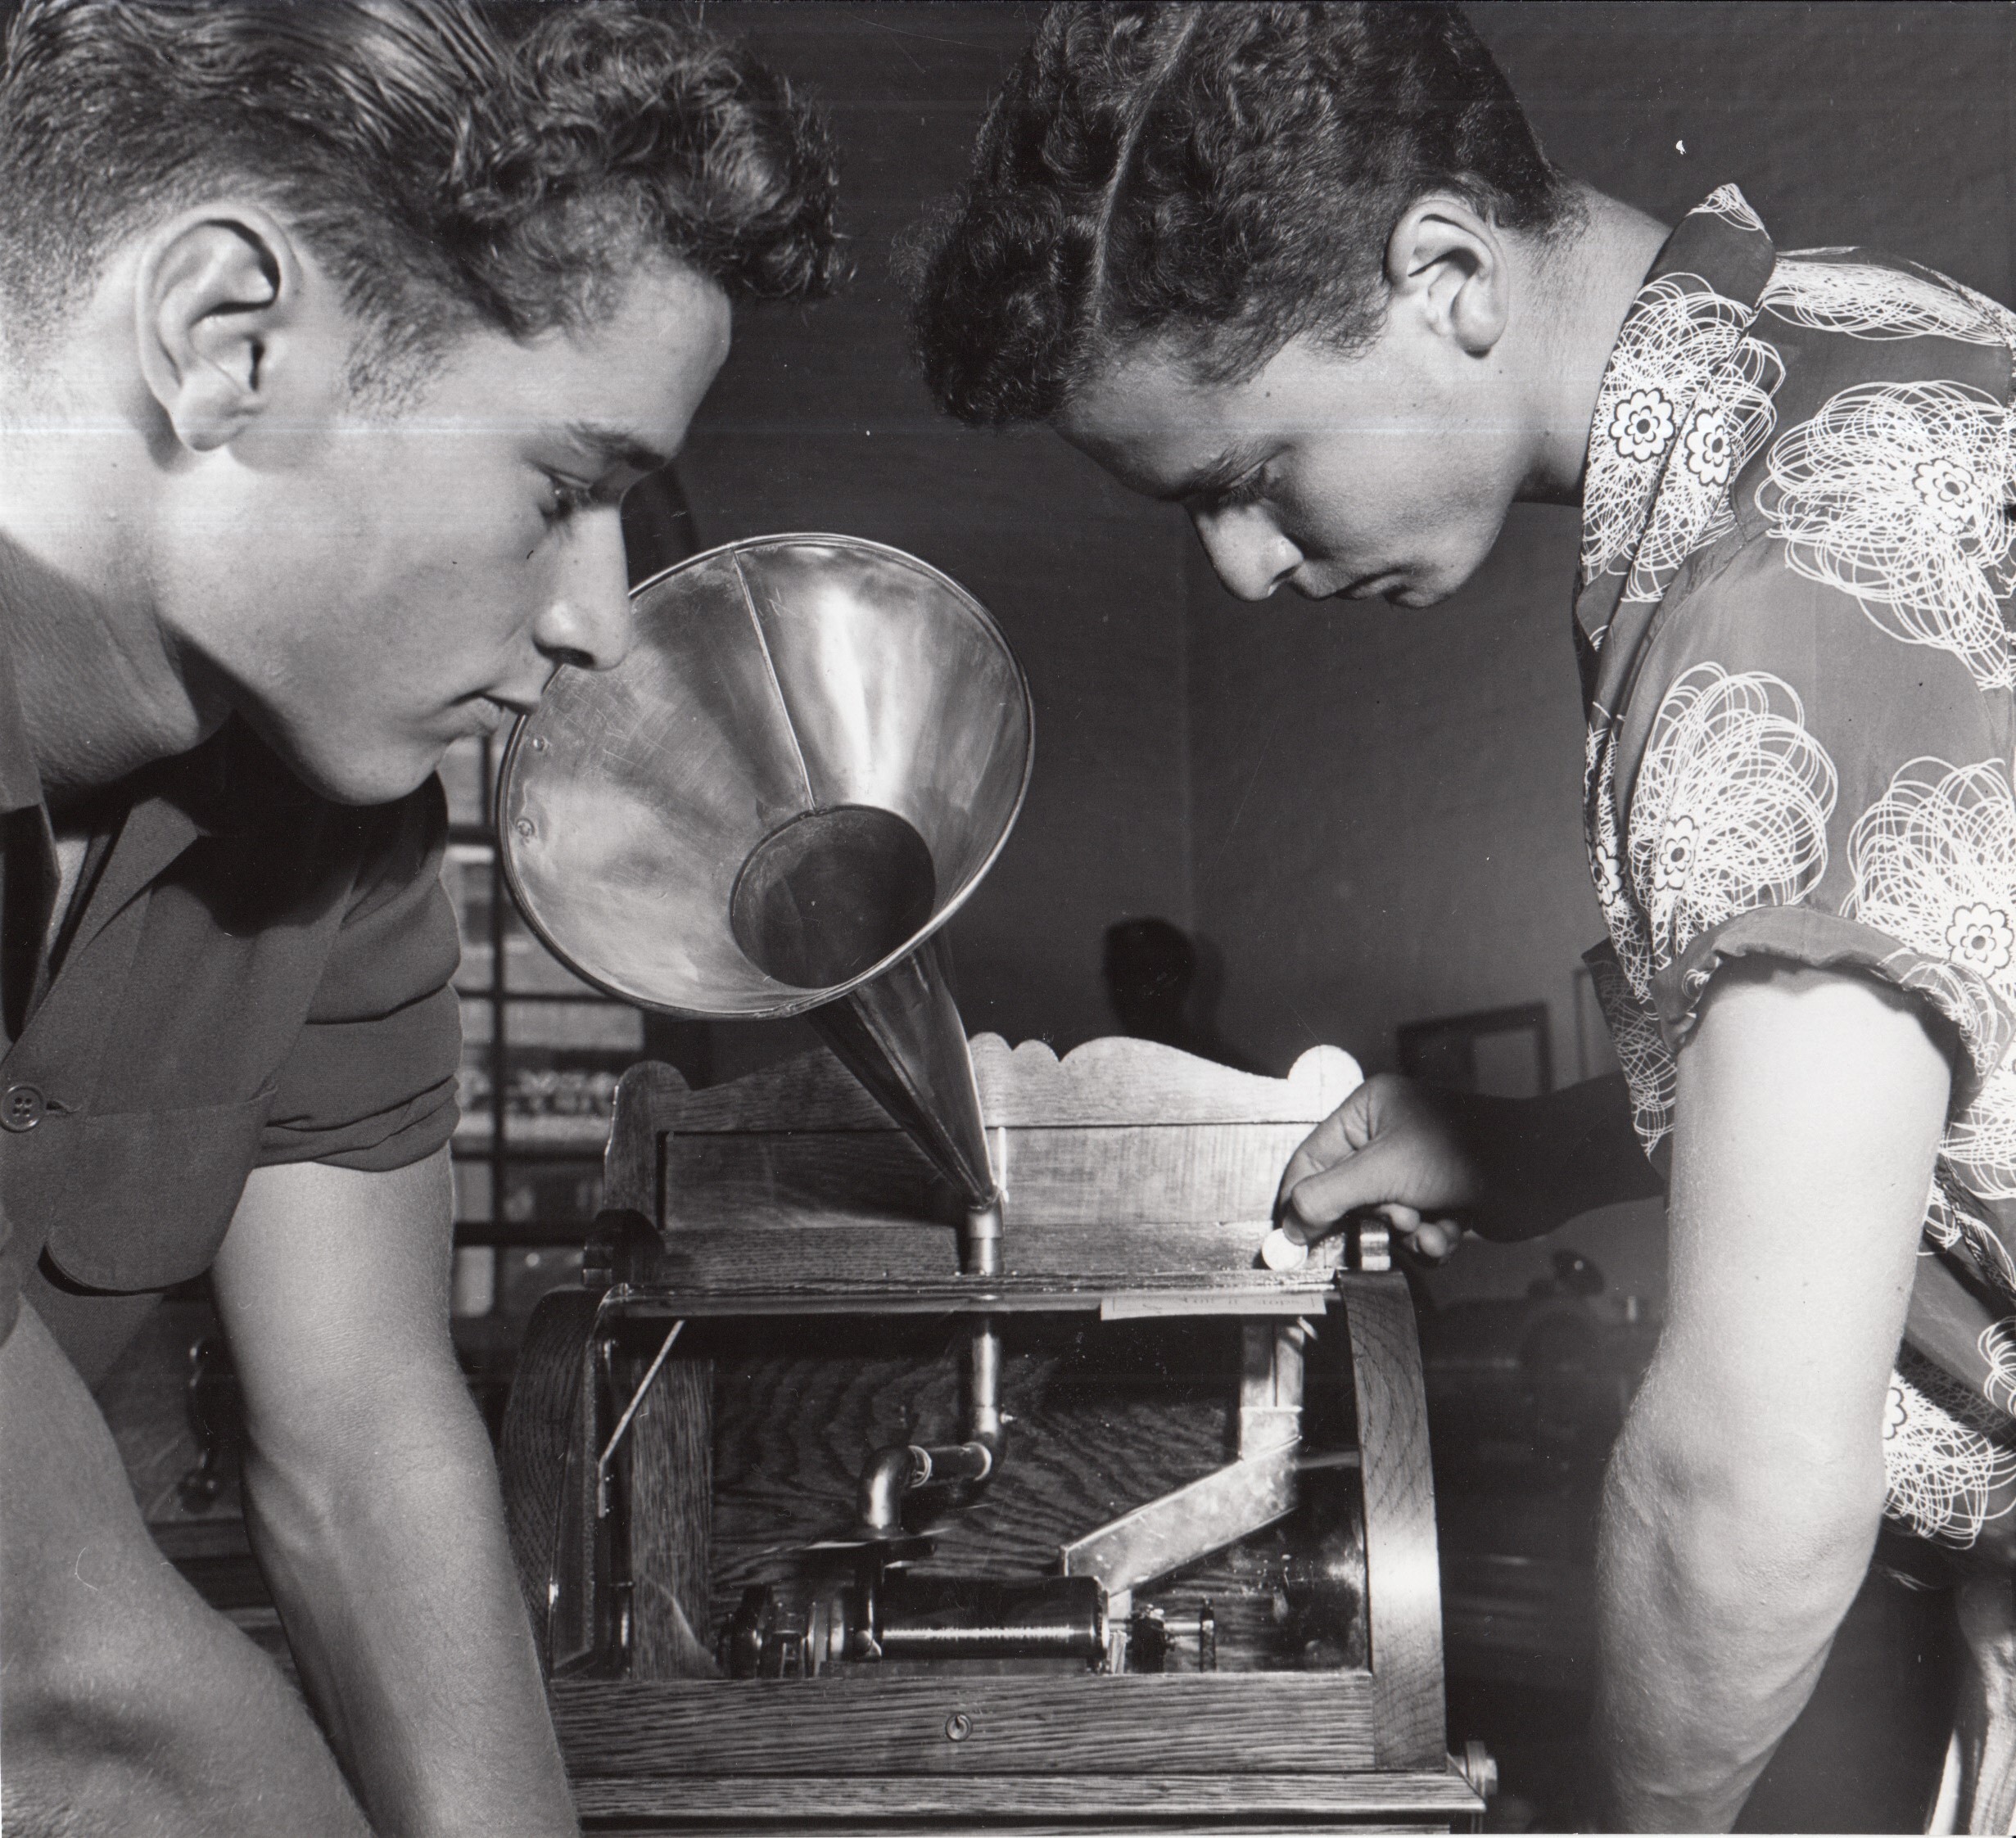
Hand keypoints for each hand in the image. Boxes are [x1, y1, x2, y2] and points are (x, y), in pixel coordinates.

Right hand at [1276, 1074, 1488, 1262]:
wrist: (1541, 1173)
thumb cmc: (1462, 1153)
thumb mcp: (1381, 1171)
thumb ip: (1326, 1197)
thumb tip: (1287, 1228)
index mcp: (1367, 1110)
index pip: (1311, 1158)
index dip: (1299, 1201)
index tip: (1290, 1242)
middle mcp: (1387, 1136)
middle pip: (1347, 1196)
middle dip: (1376, 1217)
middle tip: (1397, 1219)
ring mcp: (1415, 1169)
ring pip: (1384, 1221)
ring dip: (1407, 1232)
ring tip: (1431, 1224)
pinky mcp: (1440, 1198)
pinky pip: (1414, 1232)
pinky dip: (1431, 1238)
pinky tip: (1451, 1230)